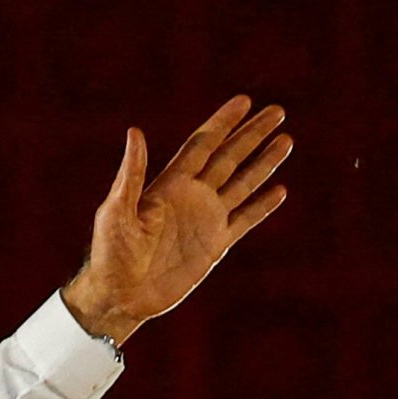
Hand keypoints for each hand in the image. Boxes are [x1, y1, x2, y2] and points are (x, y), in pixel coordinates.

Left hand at [59, 96, 291, 346]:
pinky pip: (245, 220)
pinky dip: (262, 206)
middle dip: (252, 134)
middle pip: (229, 157)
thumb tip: (135, 131)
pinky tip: (280, 190)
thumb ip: (133, 173)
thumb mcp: (116, 210)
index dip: (223, 123)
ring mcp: (205, 220)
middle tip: (277, 111)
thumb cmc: (111, 253)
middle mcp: (192, 196)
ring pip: (243, 183)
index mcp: (170, 184)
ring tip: (286, 141)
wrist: (121, 296)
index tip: (244, 101)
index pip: (202, 145)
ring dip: (264, 162)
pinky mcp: (215, 245)